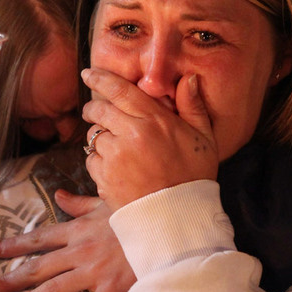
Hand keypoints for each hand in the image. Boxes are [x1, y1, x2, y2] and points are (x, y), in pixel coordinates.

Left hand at [0, 191, 134, 291]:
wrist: (166, 229)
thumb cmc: (138, 215)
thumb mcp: (107, 203)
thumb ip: (80, 203)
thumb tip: (59, 195)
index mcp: (79, 229)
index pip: (40, 238)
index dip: (16, 245)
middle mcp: (80, 251)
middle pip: (39, 267)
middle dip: (11, 280)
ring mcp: (94, 272)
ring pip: (53, 289)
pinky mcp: (110, 290)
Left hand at [81, 68, 218, 208]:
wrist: (179, 218)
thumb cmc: (194, 177)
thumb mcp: (203, 138)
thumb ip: (193, 106)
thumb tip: (187, 78)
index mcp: (154, 120)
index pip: (119, 90)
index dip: (100, 78)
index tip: (88, 73)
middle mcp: (130, 134)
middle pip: (99, 109)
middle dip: (94, 108)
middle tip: (96, 112)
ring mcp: (115, 156)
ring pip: (93, 136)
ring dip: (99, 137)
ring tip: (115, 147)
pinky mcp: (104, 177)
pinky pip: (91, 160)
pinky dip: (98, 161)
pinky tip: (115, 168)